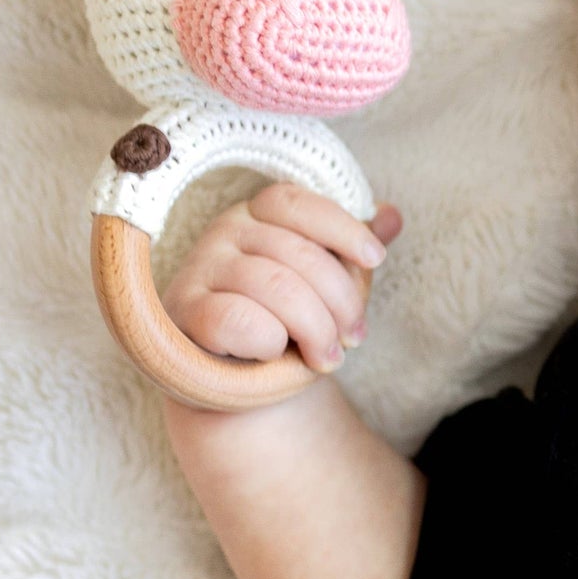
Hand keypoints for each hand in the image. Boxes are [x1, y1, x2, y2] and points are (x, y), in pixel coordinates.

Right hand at [161, 183, 402, 374]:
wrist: (234, 375)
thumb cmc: (285, 316)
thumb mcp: (325, 280)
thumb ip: (353, 249)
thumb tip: (393, 215)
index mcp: (257, 212)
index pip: (298, 203)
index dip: (342, 228)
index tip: (376, 259)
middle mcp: (224, 231)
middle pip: (297, 253)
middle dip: (339, 300)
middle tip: (355, 337)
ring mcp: (199, 269)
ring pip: (275, 287)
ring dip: (315, 328)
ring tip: (329, 358)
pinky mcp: (185, 312)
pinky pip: (237, 318)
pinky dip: (268, 339)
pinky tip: (276, 352)